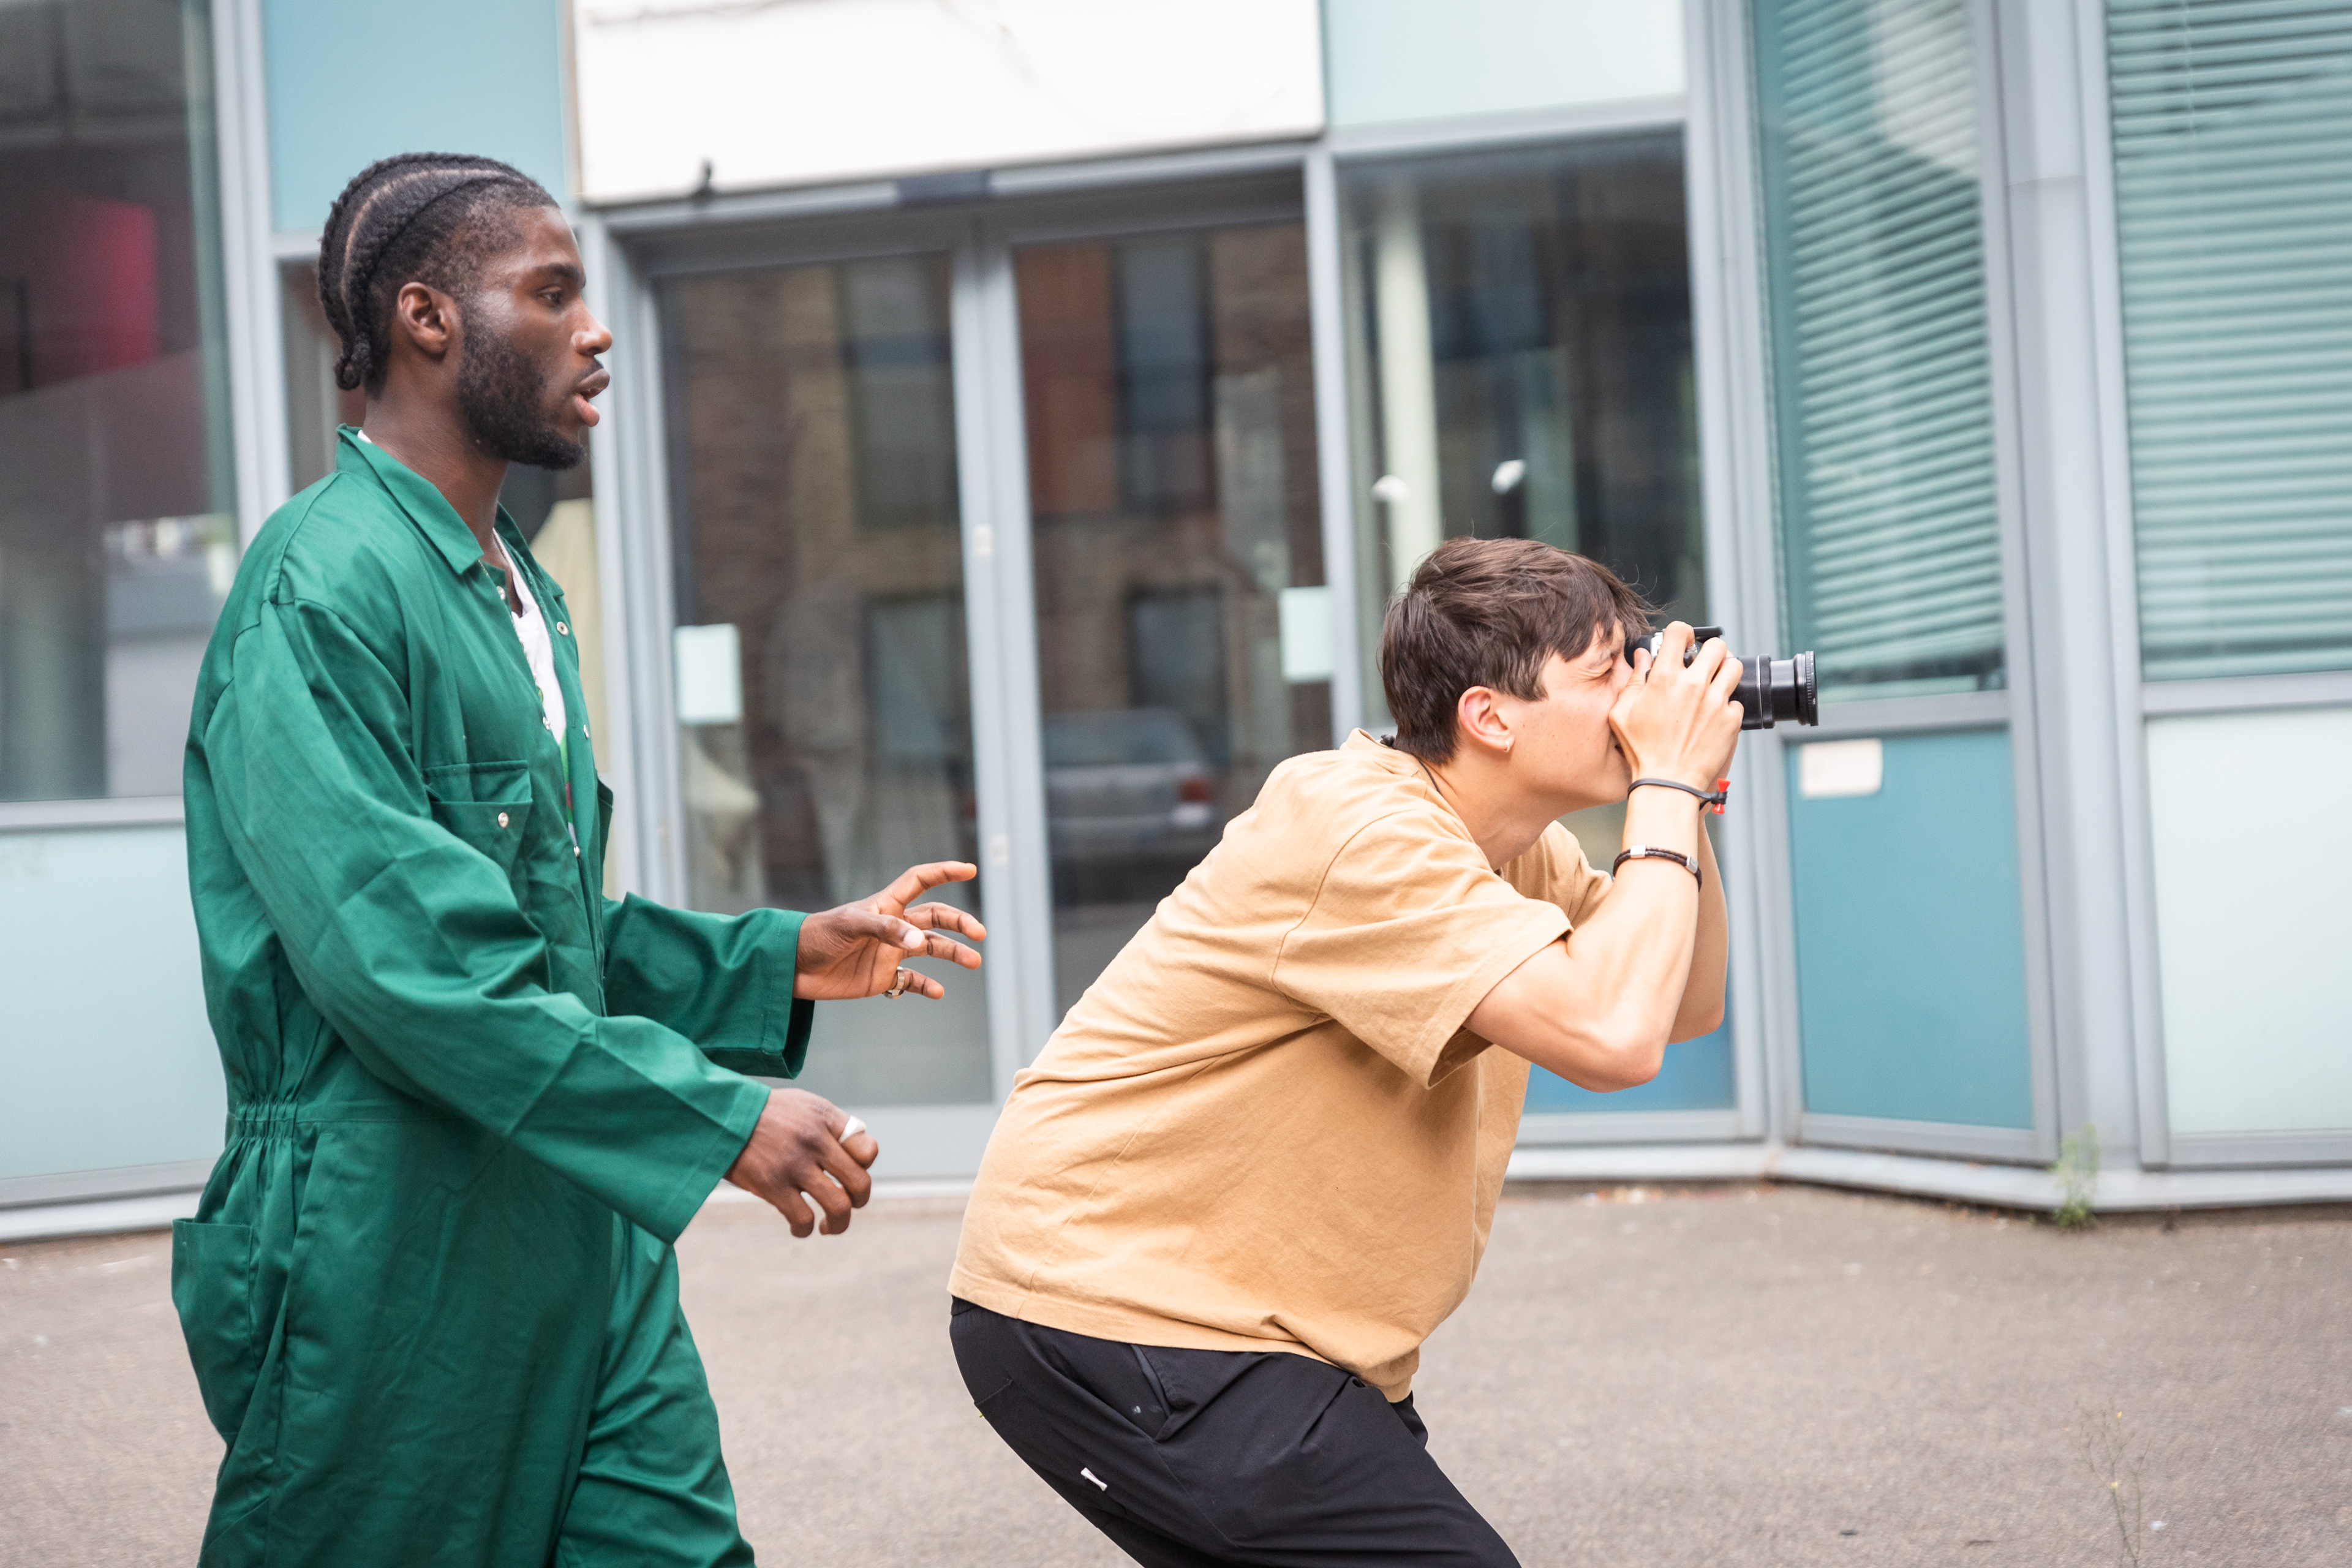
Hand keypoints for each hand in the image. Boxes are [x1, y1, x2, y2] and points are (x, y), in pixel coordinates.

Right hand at [724, 1089, 879, 1236]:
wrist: (718, 1114)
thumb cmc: (765, 1113)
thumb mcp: (804, 1104)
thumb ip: (832, 1125)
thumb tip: (857, 1153)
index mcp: (826, 1119)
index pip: (868, 1150)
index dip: (864, 1166)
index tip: (848, 1172)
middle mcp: (815, 1141)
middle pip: (860, 1183)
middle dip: (859, 1202)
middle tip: (848, 1205)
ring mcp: (794, 1164)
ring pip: (838, 1207)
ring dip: (839, 1224)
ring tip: (829, 1226)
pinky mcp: (772, 1185)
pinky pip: (803, 1219)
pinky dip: (805, 1230)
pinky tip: (800, 1228)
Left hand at [793, 861, 985, 1000]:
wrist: (791, 967)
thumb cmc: (816, 936)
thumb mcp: (850, 926)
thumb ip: (886, 930)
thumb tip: (920, 942)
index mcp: (885, 905)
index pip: (920, 881)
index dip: (944, 872)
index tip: (970, 870)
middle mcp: (892, 927)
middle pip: (934, 918)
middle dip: (959, 923)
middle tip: (980, 934)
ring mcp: (888, 952)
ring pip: (930, 949)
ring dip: (953, 953)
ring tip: (973, 962)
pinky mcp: (881, 977)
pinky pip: (911, 981)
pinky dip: (926, 986)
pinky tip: (938, 992)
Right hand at [1608, 622, 1742, 792]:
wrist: (1669, 783)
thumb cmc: (1641, 751)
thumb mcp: (1622, 714)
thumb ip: (1632, 680)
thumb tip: (1642, 657)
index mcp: (1665, 678)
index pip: (1680, 632)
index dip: (1682, 633)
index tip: (1683, 641)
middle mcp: (1694, 685)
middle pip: (1717, 646)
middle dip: (1710, 651)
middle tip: (1704, 663)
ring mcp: (1716, 702)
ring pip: (1734, 667)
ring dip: (1725, 671)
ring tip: (1715, 683)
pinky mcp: (1731, 720)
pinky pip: (1736, 701)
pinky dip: (1727, 706)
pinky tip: (1714, 716)